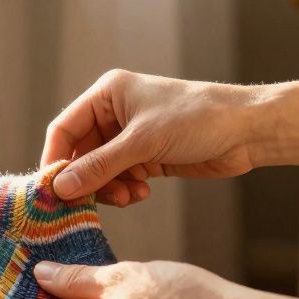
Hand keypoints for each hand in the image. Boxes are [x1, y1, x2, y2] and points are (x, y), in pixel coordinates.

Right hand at [43, 70, 263, 205]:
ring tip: (126, 197)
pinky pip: (121, 178)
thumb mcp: (143, 142)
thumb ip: (100, 166)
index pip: (64, 129)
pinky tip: (141, 193)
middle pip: (81, 154)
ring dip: (108, 188)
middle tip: (89, 204)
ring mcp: (131, 137)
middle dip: (86, 180)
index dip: (55, 160)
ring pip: (100, 170)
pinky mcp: (147, 156)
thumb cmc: (196, 119)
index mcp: (107, 95)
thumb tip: (60, 188)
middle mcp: (114, 113)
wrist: (246, 130)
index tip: (51, 192)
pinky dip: (125, 190)